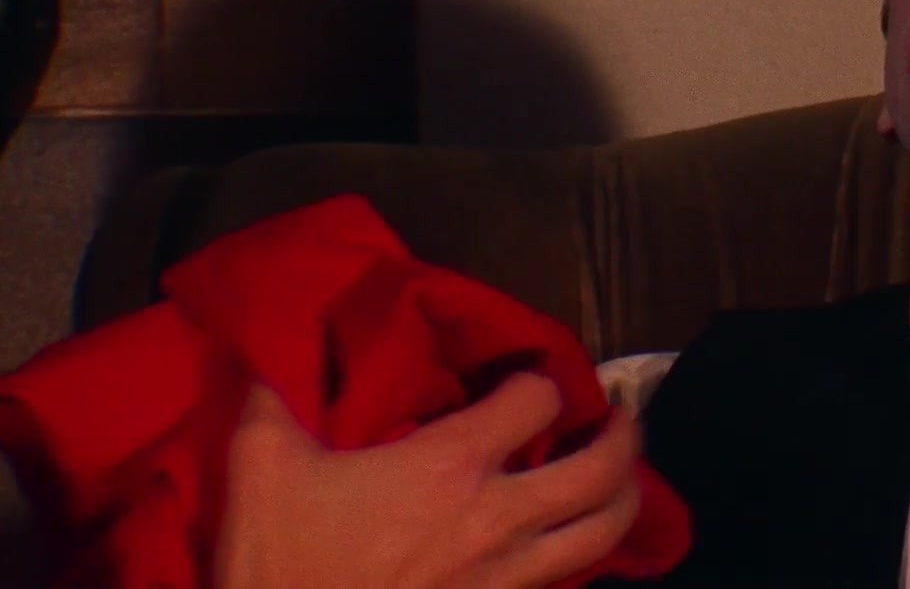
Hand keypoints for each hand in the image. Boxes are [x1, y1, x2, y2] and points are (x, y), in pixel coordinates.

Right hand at [215, 373, 640, 588]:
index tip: (531, 380)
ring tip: (622, 476)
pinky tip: (573, 546)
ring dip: (625, 496)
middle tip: (619, 417)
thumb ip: (272, 405)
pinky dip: (587, 558)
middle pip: (601, 468)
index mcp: (452, 464)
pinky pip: (570, 583)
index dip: (539, 380)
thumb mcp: (262, 469)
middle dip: (623, 434)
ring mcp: (510, 575)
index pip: (537, 398)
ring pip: (604, 532)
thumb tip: (267, 365)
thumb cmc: (282, 564)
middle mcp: (500, 516)